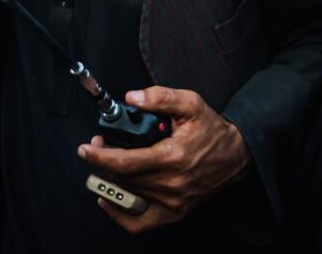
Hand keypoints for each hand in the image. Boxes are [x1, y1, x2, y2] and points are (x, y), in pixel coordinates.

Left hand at [77, 86, 250, 233]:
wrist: (236, 155)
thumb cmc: (212, 130)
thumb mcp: (190, 104)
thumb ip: (160, 97)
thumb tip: (132, 98)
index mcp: (172, 156)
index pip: (125, 162)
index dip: (100, 157)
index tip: (86, 148)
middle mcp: (171, 183)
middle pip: (122, 179)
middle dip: (103, 163)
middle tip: (98, 146)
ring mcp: (172, 202)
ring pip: (128, 195)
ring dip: (110, 180)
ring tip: (106, 164)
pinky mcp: (174, 212)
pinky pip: (139, 223)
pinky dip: (119, 214)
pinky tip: (109, 199)